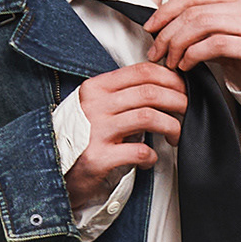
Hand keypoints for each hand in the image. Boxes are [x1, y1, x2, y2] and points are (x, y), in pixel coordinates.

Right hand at [65, 62, 186, 210]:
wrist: (53, 170)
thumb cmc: (81, 137)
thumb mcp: (96, 107)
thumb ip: (122, 95)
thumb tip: (164, 85)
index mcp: (96, 88)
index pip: (141, 72)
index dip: (170, 78)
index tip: (182, 89)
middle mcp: (94, 106)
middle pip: (150, 93)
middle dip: (178, 101)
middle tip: (188, 111)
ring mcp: (95, 132)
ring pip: (148, 117)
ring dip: (171, 126)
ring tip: (175, 136)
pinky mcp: (99, 158)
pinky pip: (139, 152)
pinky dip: (151, 157)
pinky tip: (149, 160)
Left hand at [143, 0, 240, 128]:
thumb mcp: (232, 40)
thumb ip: (207, 29)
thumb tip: (169, 29)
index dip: (167, 9)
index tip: (151, 27)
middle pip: (195, 9)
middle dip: (167, 31)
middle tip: (156, 51)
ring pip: (202, 24)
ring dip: (178, 44)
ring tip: (171, 62)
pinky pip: (216, 44)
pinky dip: (193, 54)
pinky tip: (187, 67)